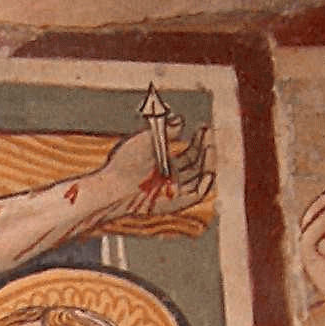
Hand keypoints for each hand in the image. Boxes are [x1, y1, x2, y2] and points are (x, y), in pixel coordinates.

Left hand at [89, 115, 214, 219]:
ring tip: (209, 145)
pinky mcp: (174, 204)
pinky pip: (197, 195)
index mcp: (165, 166)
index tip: (203, 126)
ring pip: (200, 178)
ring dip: (209, 162)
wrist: (114, 186)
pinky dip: (207, 184)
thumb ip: (166, 130)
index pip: (190, 153)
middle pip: (197, 164)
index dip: (199, 140)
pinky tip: (210, 170)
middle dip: (205, 147)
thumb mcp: (148, 140)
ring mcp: (173, 192)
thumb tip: (181, 121)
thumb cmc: (124, 164)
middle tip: (208, 131)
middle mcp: (171, 180)